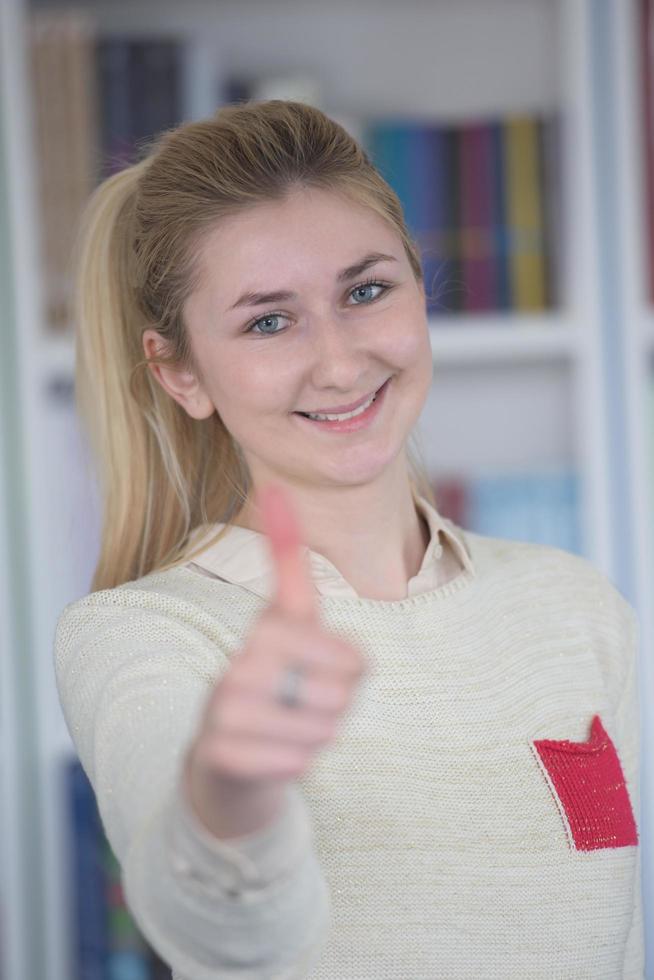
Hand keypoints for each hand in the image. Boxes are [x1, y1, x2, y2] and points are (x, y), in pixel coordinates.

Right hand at [183, 482, 368, 836]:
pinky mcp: (217, 753)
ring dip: (317, 735)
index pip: (335, 640)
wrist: (224, 767)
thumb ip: (290, 565)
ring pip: (320, 725)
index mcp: (265, 629)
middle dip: (338, 702)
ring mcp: (222, 708)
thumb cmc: (274, 687)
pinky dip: (295, 762)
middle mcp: (238, 663)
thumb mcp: (290, 625)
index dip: (349, 663)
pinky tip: (273, 756)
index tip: (324, 646)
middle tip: (310, 704)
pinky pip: (294, 761)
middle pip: (338, 685)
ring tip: (290, 729)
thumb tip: (276, 490)